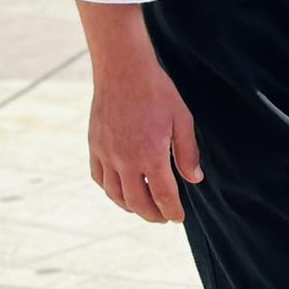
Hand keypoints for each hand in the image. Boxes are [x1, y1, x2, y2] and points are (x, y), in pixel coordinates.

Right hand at [84, 28, 202, 223]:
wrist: (123, 71)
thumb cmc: (157, 92)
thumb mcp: (182, 119)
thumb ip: (187, 152)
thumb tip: (194, 179)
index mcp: (150, 156)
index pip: (163, 195)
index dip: (172, 210)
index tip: (178, 217)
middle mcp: (125, 161)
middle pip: (138, 202)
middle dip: (153, 214)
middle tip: (163, 217)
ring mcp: (106, 155)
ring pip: (116, 195)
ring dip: (131, 207)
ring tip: (143, 209)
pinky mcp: (94, 147)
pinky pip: (99, 179)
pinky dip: (110, 191)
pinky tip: (120, 191)